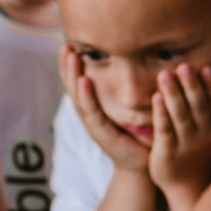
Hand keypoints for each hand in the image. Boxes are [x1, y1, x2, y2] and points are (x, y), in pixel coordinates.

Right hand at [64, 46, 151, 175]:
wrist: (144, 167)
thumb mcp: (134, 109)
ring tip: (71, 56)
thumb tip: (142, 61)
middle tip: (65, 45)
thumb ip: (132, 90)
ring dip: (73, 75)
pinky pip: (91, 112)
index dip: (73, 64)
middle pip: (73, 86)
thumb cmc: (141, 136)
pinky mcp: (101, 134)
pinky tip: (84, 81)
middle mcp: (91, 115)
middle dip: (68, 66)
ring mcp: (93, 124)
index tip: (70, 43)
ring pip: (78, 96)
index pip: (80, 82)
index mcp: (96, 107)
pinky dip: (86, 96)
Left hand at [148, 63, 210, 201]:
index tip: (207, 68)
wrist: (186, 184)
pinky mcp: (167, 153)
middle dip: (192, 86)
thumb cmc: (200, 149)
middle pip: (199, 108)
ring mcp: (186, 145)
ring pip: (181, 117)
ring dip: (173, 95)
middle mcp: (205, 135)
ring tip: (165, 75)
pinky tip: (155, 98)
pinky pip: (165, 131)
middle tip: (184, 66)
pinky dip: (160, 114)